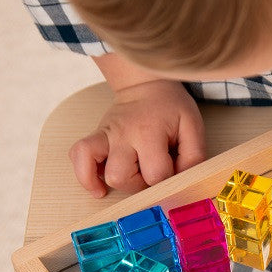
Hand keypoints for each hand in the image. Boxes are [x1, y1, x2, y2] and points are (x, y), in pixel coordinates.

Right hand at [69, 79, 205, 196]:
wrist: (146, 84)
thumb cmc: (170, 107)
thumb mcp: (192, 126)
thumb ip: (193, 156)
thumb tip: (182, 180)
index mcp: (148, 132)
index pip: (156, 174)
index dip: (169, 180)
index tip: (175, 169)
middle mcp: (122, 135)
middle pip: (121, 177)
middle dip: (140, 185)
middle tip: (153, 173)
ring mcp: (105, 135)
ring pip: (100, 172)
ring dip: (119, 182)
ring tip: (133, 177)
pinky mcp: (95, 136)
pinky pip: (78, 156)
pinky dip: (86, 175)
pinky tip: (99, 187)